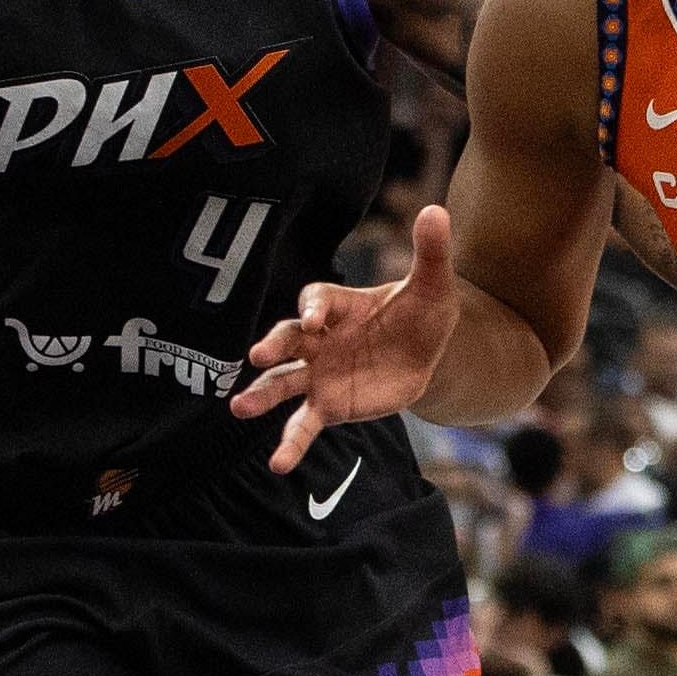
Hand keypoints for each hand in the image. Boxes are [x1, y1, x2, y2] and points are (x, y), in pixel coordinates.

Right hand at [233, 202, 457, 472]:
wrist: (427, 354)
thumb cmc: (421, 313)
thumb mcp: (432, 284)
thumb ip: (430, 252)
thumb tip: (437, 210)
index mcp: (336, 305)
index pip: (315, 300)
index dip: (313, 307)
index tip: (315, 318)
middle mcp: (317, 339)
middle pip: (287, 339)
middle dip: (273, 345)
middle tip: (257, 354)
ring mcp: (318, 374)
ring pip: (282, 383)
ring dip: (261, 394)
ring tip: (239, 408)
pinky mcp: (328, 405)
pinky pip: (304, 424)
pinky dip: (291, 444)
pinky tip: (278, 465)